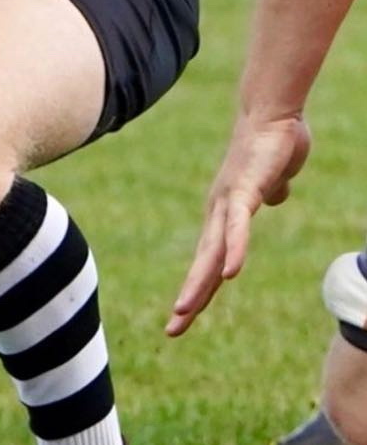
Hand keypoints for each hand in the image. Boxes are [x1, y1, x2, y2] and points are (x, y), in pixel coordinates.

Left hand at [165, 113, 311, 337]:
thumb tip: (273, 201)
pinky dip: (234, 249)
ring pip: (212, 250)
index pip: (208, 262)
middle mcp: (218, 212)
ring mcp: (229, 201)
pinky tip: (231, 272)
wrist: (272, 114)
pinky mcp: (245, 189)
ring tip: (185, 309)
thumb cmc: (270, 147)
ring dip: (200, 281)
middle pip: (203, 265)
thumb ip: (265, 196)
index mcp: (224, 216)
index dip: (198, 291)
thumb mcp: (269, 182)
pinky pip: (239, 224)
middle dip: (189, 299)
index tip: (182, 320)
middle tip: (172, 330)